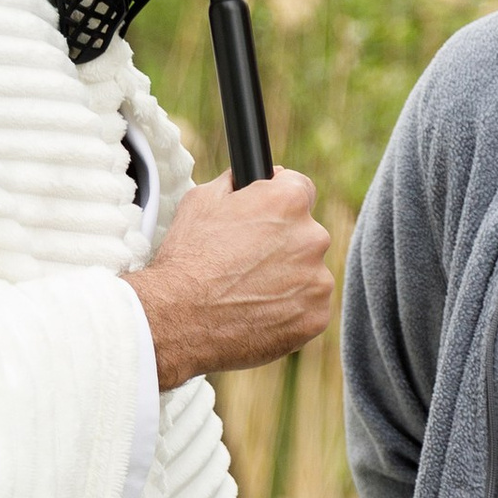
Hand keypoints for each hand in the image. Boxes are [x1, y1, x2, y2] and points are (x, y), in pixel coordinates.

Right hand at [126, 170, 332, 391]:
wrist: (179, 319)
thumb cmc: (187, 258)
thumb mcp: (202, 201)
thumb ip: (236, 183)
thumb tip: (252, 178)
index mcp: (288, 202)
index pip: (301, 188)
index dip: (280, 200)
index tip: (267, 216)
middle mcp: (312, 238)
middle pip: (306, 234)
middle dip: (284, 243)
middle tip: (248, 261)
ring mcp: (317, 281)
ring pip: (309, 274)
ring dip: (289, 279)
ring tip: (249, 290)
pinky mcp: (316, 318)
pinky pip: (309, 308)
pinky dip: (290, 311)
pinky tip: (258, 312)